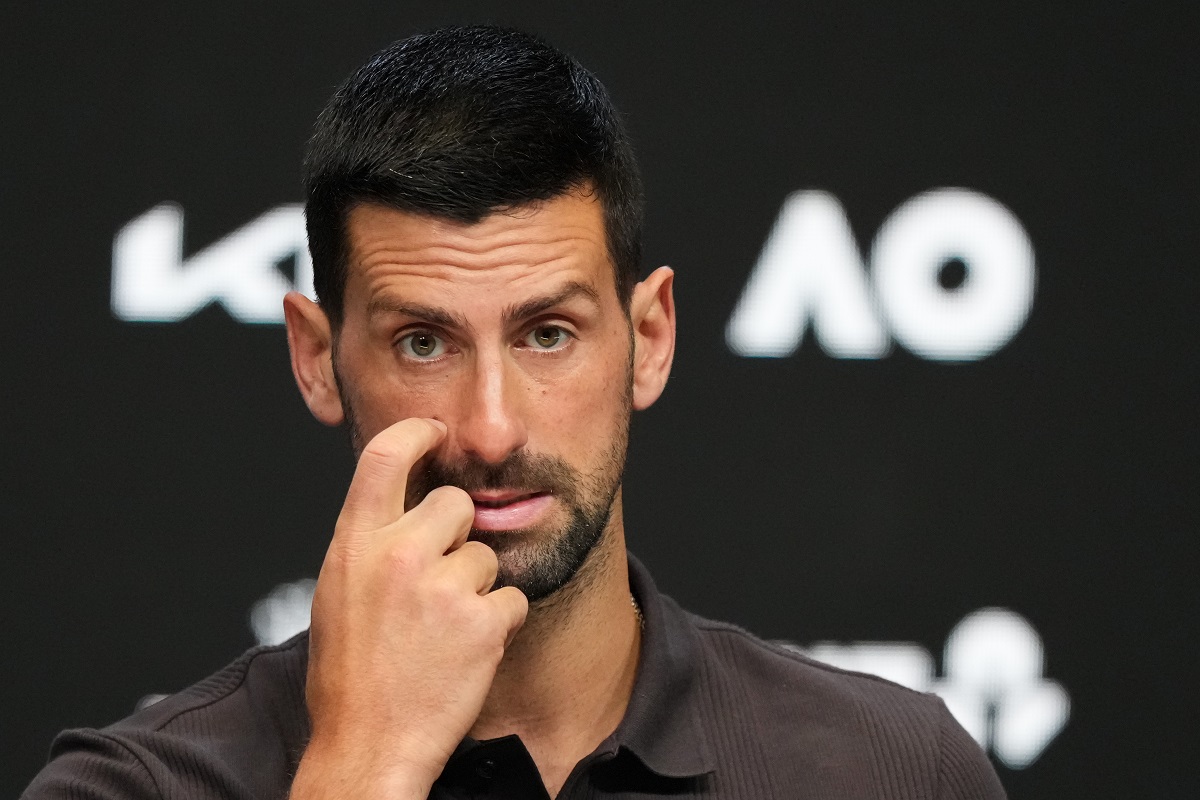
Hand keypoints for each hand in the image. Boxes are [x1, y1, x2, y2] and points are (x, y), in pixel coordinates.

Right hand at [290, 418, 528, 798]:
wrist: (368, 748)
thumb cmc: (349, 677)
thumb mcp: (338, 594)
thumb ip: (370, 544)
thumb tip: (403, 506)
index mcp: (354, 545)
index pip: (386, 456)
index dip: (417, 433)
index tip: (435, 431)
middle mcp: (398, 556)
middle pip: (456, 503)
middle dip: (457, 533)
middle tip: (436, 582)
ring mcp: (443, 587)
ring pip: (485, 554)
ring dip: (475, 586)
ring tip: (442, 630)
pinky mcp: (483, 621)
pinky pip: (509, 597)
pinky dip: (497, 622)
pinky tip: (465, 651)